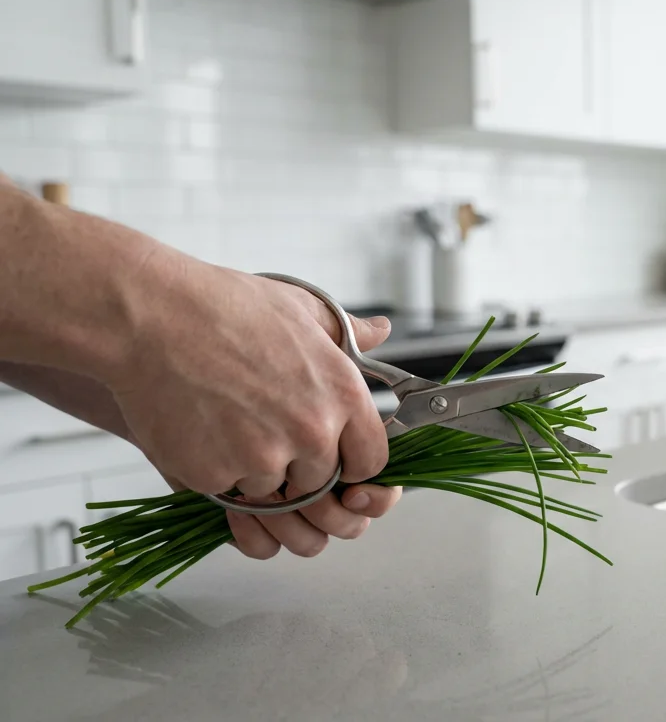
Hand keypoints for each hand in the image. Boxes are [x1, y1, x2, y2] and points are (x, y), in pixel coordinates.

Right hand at [103, 252, 401, 557]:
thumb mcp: (302, 308)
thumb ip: (346, 332)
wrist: (151, 316)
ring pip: (272, 491)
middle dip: (297, 467)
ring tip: (228, 421)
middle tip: (264, 429)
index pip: (371, 462)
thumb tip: (380, 331)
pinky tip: (201, 430)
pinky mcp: (216, 476)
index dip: (351, 463)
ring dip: (254, 470)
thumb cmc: (224, 307)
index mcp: (343, 394)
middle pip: (320, 483)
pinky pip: (226, 492)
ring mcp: (263, 458)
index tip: (333, 455)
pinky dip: (215, 471)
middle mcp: (312, 431)